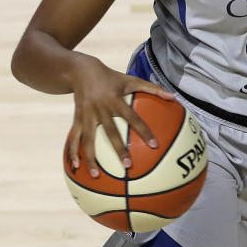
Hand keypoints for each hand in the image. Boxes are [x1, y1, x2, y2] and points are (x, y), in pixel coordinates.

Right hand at [66, 55, 175, 177]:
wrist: (80, 71)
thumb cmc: (111, 78)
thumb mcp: (131, 80)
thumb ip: (153, 89)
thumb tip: (174, 97)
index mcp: (115, 100)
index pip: (133, 118)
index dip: (144, 131)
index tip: (154, 145)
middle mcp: (100, 109)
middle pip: (110, 132)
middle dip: (119, 150)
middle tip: (128, 166)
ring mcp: (86, 115)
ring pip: (88, 140)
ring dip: (91, 158)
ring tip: (95, 176)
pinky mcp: (76, 119)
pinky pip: (74, 138)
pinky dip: (72, 152)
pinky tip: (75, 167)